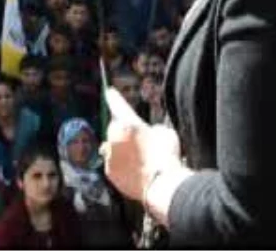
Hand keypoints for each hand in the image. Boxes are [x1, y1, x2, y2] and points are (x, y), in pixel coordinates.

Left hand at [102, 87, 181, 201]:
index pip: (119, 106)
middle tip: (140, 143)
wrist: (161, 185)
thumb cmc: (166, 156)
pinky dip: (120, 165)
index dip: (114, 98)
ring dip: (122, 150)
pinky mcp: (109, 172)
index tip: (108, 91)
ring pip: (113, 147)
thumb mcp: (165, 132)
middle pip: (116, 129)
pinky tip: (135, 171)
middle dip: (124, 133)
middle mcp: (115, 137)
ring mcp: (110, 155)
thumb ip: (152, 128)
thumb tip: (147, 133)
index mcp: (129, 124)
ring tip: (140, 160)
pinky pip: (113, 163)